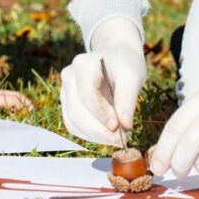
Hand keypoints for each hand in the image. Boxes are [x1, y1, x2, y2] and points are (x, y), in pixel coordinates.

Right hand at [60, 19, 146, 146]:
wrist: (116, 58)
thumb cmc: (124, 65)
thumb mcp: (133, 76)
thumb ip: (128, 99)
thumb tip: (125, 125)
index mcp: (83, 65)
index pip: (87, 95)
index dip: (101, 114)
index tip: (118, 128)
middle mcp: (69, 76)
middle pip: (77, 111)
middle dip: (99, 130)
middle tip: (122, 140)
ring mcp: (65, 90)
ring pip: (73, 121)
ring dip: (95, 136)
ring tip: (118, 139)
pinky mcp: (67, 104)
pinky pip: (74, 125)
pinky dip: (90, 135)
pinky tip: (107, 136)